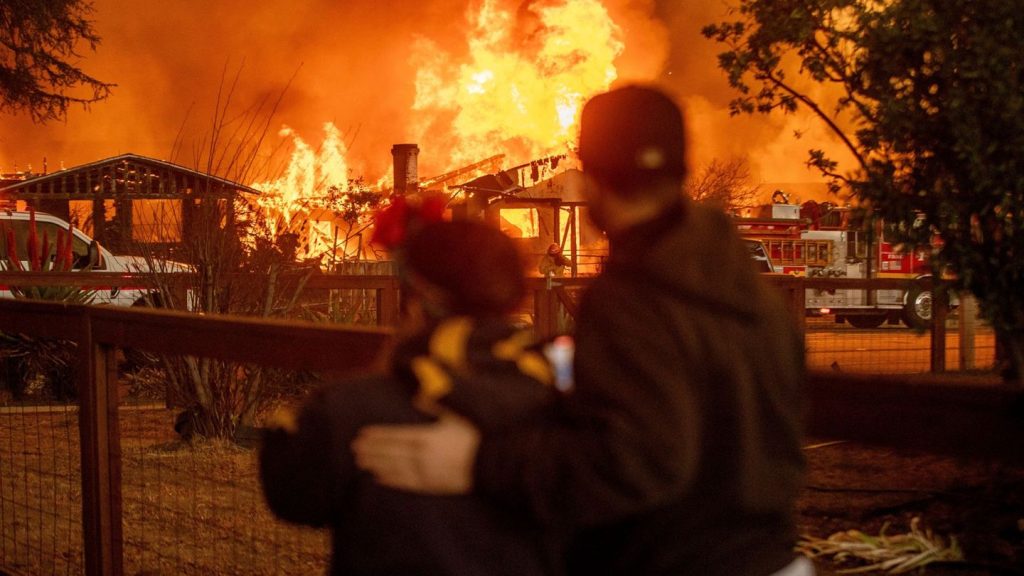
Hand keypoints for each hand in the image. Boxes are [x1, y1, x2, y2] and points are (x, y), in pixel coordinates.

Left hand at [352, 410, 480, 494]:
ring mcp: (426, 472)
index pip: (395, 436)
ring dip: (376, 465)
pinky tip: (379, 479)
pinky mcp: (433, 486)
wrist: (492, 463)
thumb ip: (436, 406)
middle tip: (354, 449)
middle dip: (372, 450)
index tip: (362, 434)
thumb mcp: (457, 415)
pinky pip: (407, 484)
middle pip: (390, 453)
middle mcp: (422, 456)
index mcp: (426, 437)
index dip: (378, 435)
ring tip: (361, 462)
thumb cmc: (476, 435)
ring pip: (394, 468)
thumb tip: (418, 396)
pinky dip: (392, 481)